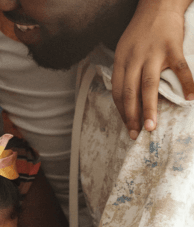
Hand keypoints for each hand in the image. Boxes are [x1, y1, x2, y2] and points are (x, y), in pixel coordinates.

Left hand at [112, 0, 193, 139]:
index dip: (122, 111)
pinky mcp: (172, 47)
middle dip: (131, 116)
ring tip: (151, 126)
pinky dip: (187, 84)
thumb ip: (126, 70)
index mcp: (120, 60)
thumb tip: (127, 96)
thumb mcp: (125, 49)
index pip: (118, 91)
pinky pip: (180, 69)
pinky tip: (190, 99)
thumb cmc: (141, 31)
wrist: (158, 5)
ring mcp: (153, 53)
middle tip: (135, 134)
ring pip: (149, 86)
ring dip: (149, 108)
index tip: (127, 126)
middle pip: (130, 92)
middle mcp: (133, 58)